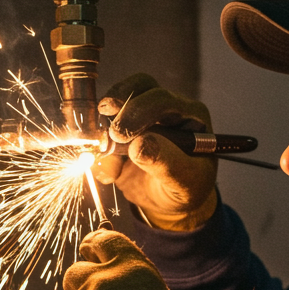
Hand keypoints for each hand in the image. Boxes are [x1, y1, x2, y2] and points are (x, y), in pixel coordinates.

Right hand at [94, 73, 217, 230]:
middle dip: (119, 107)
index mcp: (191, 116)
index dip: (138, 111)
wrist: (172, 202)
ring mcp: (144, 116)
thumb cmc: (186, 188)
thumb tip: (139, 146)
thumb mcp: (184, 182)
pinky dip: (98, 148)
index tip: (121, 135)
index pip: (163, 99)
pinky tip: (110, 174)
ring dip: (104, 124)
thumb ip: (165, 163)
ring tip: (104, 153)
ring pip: (119, 99)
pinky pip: (104, 127)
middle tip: (109, 135)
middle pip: (140, 87)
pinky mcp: (123, 129)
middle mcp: (167, 109)